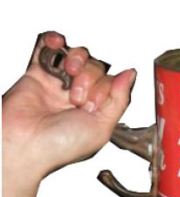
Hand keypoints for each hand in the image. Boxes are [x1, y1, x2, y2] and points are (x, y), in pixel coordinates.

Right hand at [2, 32, 135, 196]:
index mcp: (96, 116)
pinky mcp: (38, 75)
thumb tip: (130, 75)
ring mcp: (59, 87)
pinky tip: (59, 45)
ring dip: (77, 61)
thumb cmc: (59, 147)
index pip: (112, 85)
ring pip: (78, 57)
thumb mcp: (102, 128)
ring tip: (68, 76)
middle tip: (78, 98)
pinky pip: (49, 48)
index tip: (95, 104)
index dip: (107, 88)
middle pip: (97, 69)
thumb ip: (119, 101)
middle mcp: (78, 101)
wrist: (24, 143)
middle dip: (91, 78)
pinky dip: (56, 40)